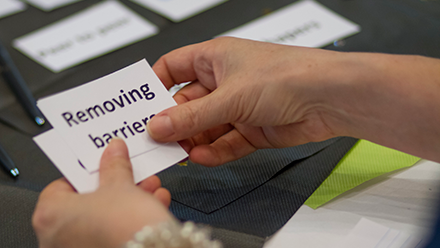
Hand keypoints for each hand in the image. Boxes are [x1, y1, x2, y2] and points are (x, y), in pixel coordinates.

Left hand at [32, 138, 172, 247]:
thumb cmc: (123, 227)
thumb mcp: (121, 185)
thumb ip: (114, 165)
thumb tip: (114, 152)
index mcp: (49, 215)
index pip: (63, 184)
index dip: (89, 172)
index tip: (106, 165)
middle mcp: (56, 238)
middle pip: (86, 202)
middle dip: (116, 187)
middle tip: (131, 175)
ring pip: (103, 219)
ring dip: (129, 202)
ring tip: (149, 189)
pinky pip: (113, 233)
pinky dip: (130, 221)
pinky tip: (152, 206)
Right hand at [148, 37, 439, 163]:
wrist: (330, 98)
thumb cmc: (287, 76)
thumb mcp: (230, 96)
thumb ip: (192, 116)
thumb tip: (157, 126)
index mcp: (214, 59)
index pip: (173, 68)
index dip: (154, 86)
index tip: (138, 107)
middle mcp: (224, 82)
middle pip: (187, 104)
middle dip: (173, 123)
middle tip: (155, 141)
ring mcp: (238, 107)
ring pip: (205, 127)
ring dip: (193, 141)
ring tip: (180, 154)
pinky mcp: (253, 129)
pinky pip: (225, 143)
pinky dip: (215, 152)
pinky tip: (204, 157)